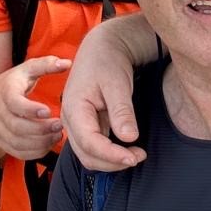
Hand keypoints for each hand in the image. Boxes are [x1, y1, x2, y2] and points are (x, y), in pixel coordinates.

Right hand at [0, 54, 69, 159]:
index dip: (30, 109)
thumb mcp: (27, 69)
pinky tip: (48, 144)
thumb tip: (67, 63)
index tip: (48, 110)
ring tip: (57, 135)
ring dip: (40, 142)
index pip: (14, 103)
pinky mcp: (1, 142)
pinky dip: (35, 152)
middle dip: (41, 129)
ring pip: (18, 143)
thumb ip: (46, 65)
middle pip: (17, 127)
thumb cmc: (13, 83)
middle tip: (59, 125)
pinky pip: (17, 153)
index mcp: (5, 92)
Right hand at [59, 19, 156, 171]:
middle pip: (87, 155)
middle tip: (140, 156)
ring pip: (89, 156)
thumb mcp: (117, 83)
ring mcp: (76, 124)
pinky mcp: (84, 126)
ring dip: (111, 161)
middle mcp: (70, 120)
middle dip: (112, 162)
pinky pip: (94, 148)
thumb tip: (129, 138)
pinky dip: (110, 154)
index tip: (135, 158)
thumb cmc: (108, 61)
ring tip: (136, 154)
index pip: (89, 143)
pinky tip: (128, 149)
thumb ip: (121, 111)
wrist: (102, 48)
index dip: (112, 156)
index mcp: (74, 108)